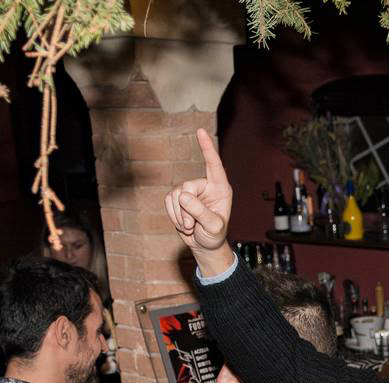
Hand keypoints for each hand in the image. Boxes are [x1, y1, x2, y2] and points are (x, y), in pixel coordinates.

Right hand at [164, 129, 234, 269]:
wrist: (205, 245)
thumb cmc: (215, 235)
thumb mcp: (213, 226)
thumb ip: (200, 211)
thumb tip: (182, 195)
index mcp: (220, 188)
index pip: (213, 164)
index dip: (206, 148)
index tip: (200, 130)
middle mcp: (205, 186)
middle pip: (186, 187)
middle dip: (186, 209)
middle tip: (192, 226)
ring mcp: (190, 191)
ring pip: (175, 195)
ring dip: (179, 215)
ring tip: (191, 227)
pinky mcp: (178, 198)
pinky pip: (168, 202)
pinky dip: (173, 216)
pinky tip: (184, 225)